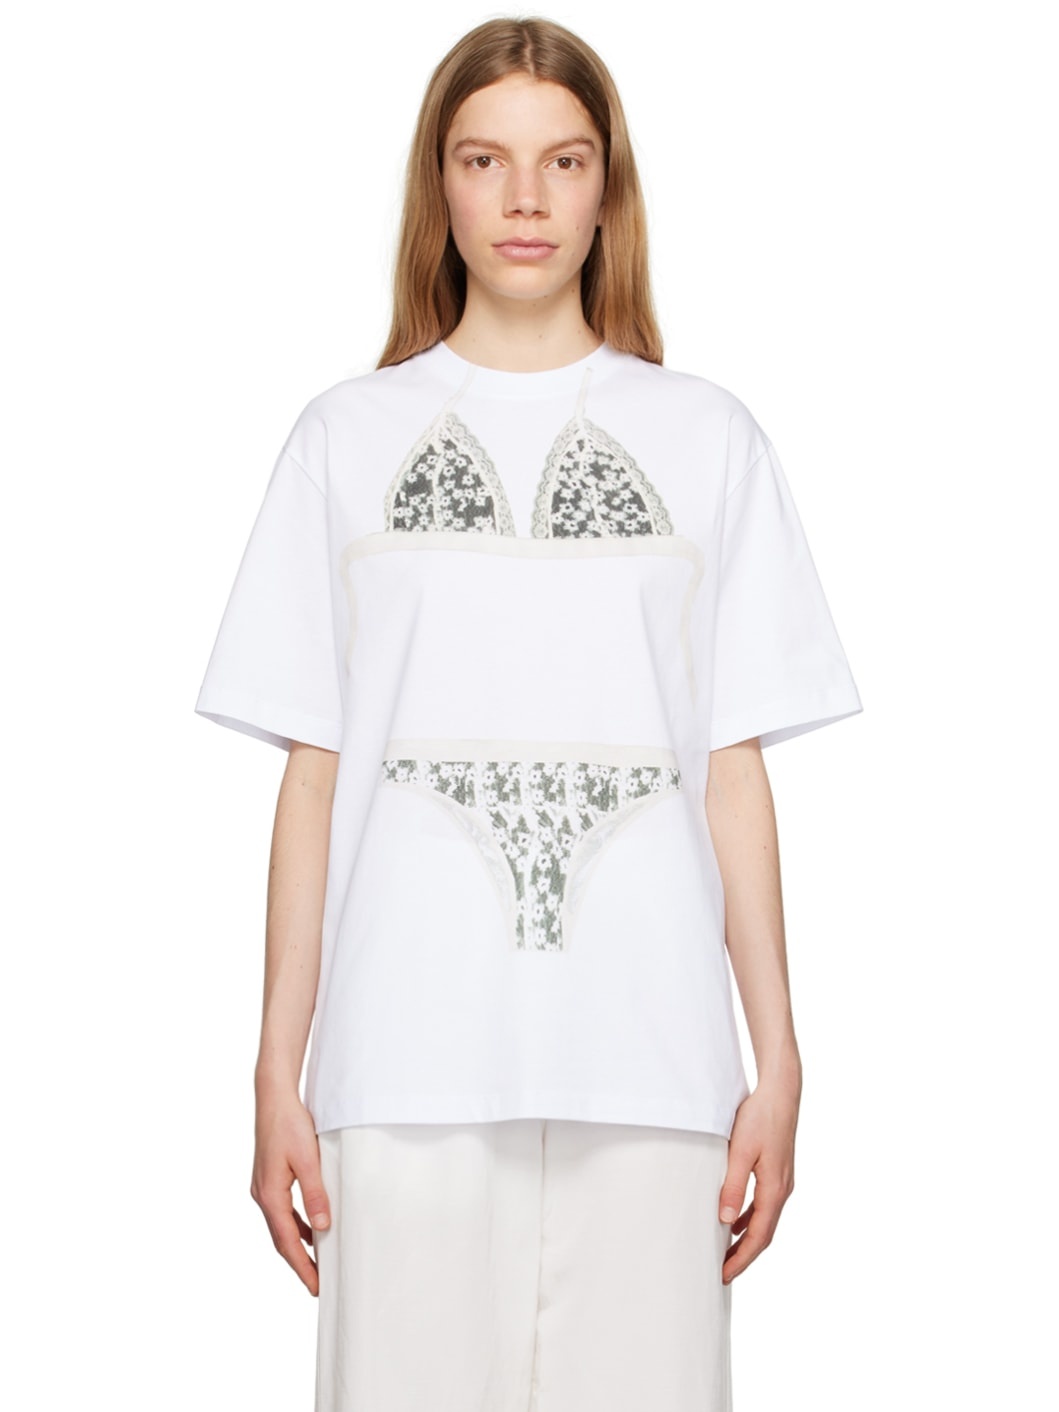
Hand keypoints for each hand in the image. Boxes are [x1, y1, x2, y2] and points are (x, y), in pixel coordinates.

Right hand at [250, 1086, 331, 1295]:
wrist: (273, 1097)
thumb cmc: (289, 1124)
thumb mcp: (307, 1159)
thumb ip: (315, 1193)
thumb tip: (322, 1226)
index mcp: (270, 1195)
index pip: (287, 1242)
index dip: (302, 1266)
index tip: (316, 1287)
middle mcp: (262, 1195)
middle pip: (281, 1239)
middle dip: (299, 1263)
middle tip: (317, 1284)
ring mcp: (263, 1187)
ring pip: (281, 1226)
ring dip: (297, 1245)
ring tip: (316, 1263)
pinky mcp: (268, 1178)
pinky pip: (282, 1211)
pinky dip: (296, 1225)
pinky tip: (310, 1227)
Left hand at [717, 1074, 799, 1282]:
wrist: (781, 1093)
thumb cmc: (759, 1118)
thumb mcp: (741, 1152)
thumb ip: (733, 1186)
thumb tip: (726, 1222)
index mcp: (774, 1190)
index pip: (759, 1237)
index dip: (742, 1259)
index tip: (724, 1276)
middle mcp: (782, 1190)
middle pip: (764, 1234)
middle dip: (744, 1256)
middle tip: (722, 1274)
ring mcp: (782, 1182)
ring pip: (765, 1221)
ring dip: (747, 1240)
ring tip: (726, 1254)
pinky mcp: (777, 1172)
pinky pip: (764, 1205)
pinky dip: (750, 1220)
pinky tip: (735, 1222)